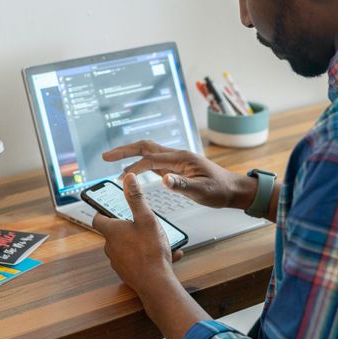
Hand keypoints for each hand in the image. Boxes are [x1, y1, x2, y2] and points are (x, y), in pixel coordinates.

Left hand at [93, 173, 182, 293]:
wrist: (156, 284)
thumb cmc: (150, 250)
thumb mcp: (146, 218)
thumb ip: (137, 198)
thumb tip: (129, 178)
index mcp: (112, 232)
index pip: (98, 219)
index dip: (102, 212)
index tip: (109, 208)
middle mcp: (111, 247)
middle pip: (114, 233)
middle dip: (127, 227)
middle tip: (142, 223)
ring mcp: (118, 262)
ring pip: (127, 247)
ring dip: (141, 242)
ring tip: (160, 240)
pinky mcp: (128, 273)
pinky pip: (137, 260)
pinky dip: (148, 256)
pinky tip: (168, 255)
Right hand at [103, 140, 257, 209]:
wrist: (233, 190)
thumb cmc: (220, 190)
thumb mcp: (203, 191)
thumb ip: (183, 186)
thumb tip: (164, 180)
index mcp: (180, 158)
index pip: (150, 157)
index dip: (132, 163)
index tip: (116, 170)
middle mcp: (176, 156)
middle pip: (145, 147)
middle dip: (124, 150)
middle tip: (105, 156)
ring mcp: (175, 161)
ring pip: (148, 153)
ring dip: (130, 156)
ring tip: (113, 162)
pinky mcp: (176, 168)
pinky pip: (154, 162)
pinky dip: (140, 164)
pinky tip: (133, 171)